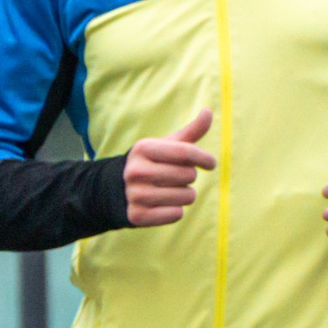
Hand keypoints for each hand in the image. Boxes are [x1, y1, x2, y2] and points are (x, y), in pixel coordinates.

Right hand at [123, 109, 215, 227]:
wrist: (116, 190)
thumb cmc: (151, 163)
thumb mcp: (166, 146)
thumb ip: (190, 132)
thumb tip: (208, 111)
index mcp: (143, 149)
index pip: (186, 152)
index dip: (205, 158)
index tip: (211, 164)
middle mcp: (136, 171)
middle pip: (189, 176)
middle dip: (190, 177)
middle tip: (176, 178)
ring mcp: (134, 194)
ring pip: (186, 196)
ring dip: (185, 195)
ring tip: (169, 191)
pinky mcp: (137, 216)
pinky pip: (176, 214)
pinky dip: (176, 211)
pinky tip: (162, 205)